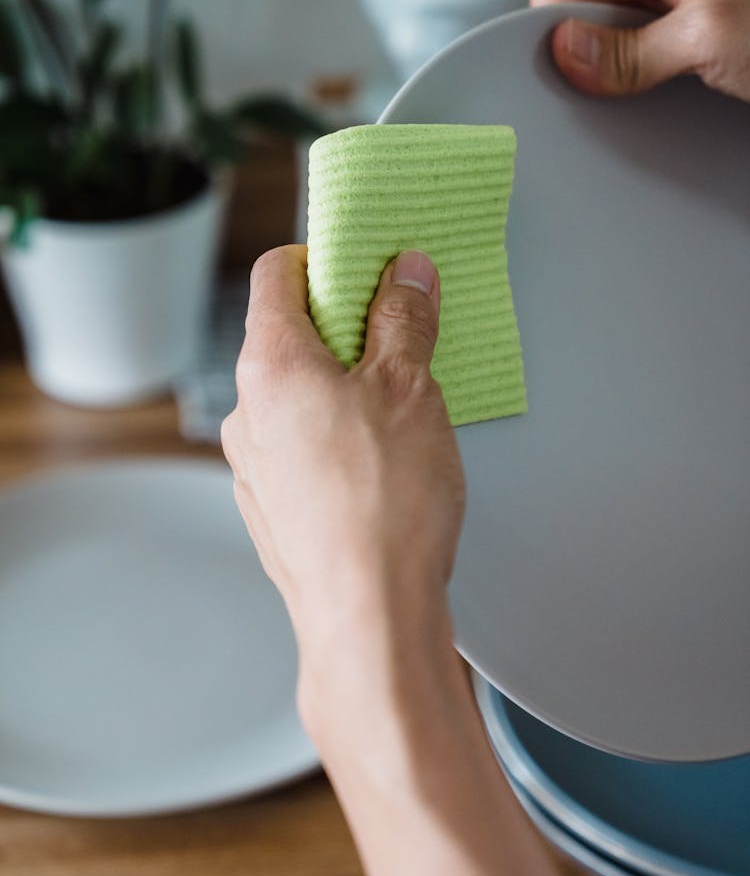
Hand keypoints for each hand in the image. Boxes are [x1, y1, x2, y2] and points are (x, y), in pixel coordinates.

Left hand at [222, 246, 464, 741]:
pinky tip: (383, 464)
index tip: (369, 264)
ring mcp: (255, 467)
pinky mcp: (273, 510)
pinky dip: (338, 438)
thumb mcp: (411, 389)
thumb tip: (405, 276)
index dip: (324, 258)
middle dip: (347, 327)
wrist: (368, 617)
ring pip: (298, 399)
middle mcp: (247, 413)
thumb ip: (403, 320)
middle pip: (289, 336)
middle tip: (404, 338)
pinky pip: (303, 449)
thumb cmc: (384, 507)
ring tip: (404, 411)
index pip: (276, 273)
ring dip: (346, 388)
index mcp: (270, 366)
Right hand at [530, 0, 749, 101]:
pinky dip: (629, 82)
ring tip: (637, 93)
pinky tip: (647, 95)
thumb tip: (565, 50)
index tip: (562, 74)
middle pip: (583, 12)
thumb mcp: (706, 38)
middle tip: (606, 89)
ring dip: (609, 73)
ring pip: (604, 39)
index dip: (558, 32)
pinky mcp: (683, 33)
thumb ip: (630, 50)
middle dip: (584, 54)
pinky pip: (631, 57)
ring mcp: (674, 0)